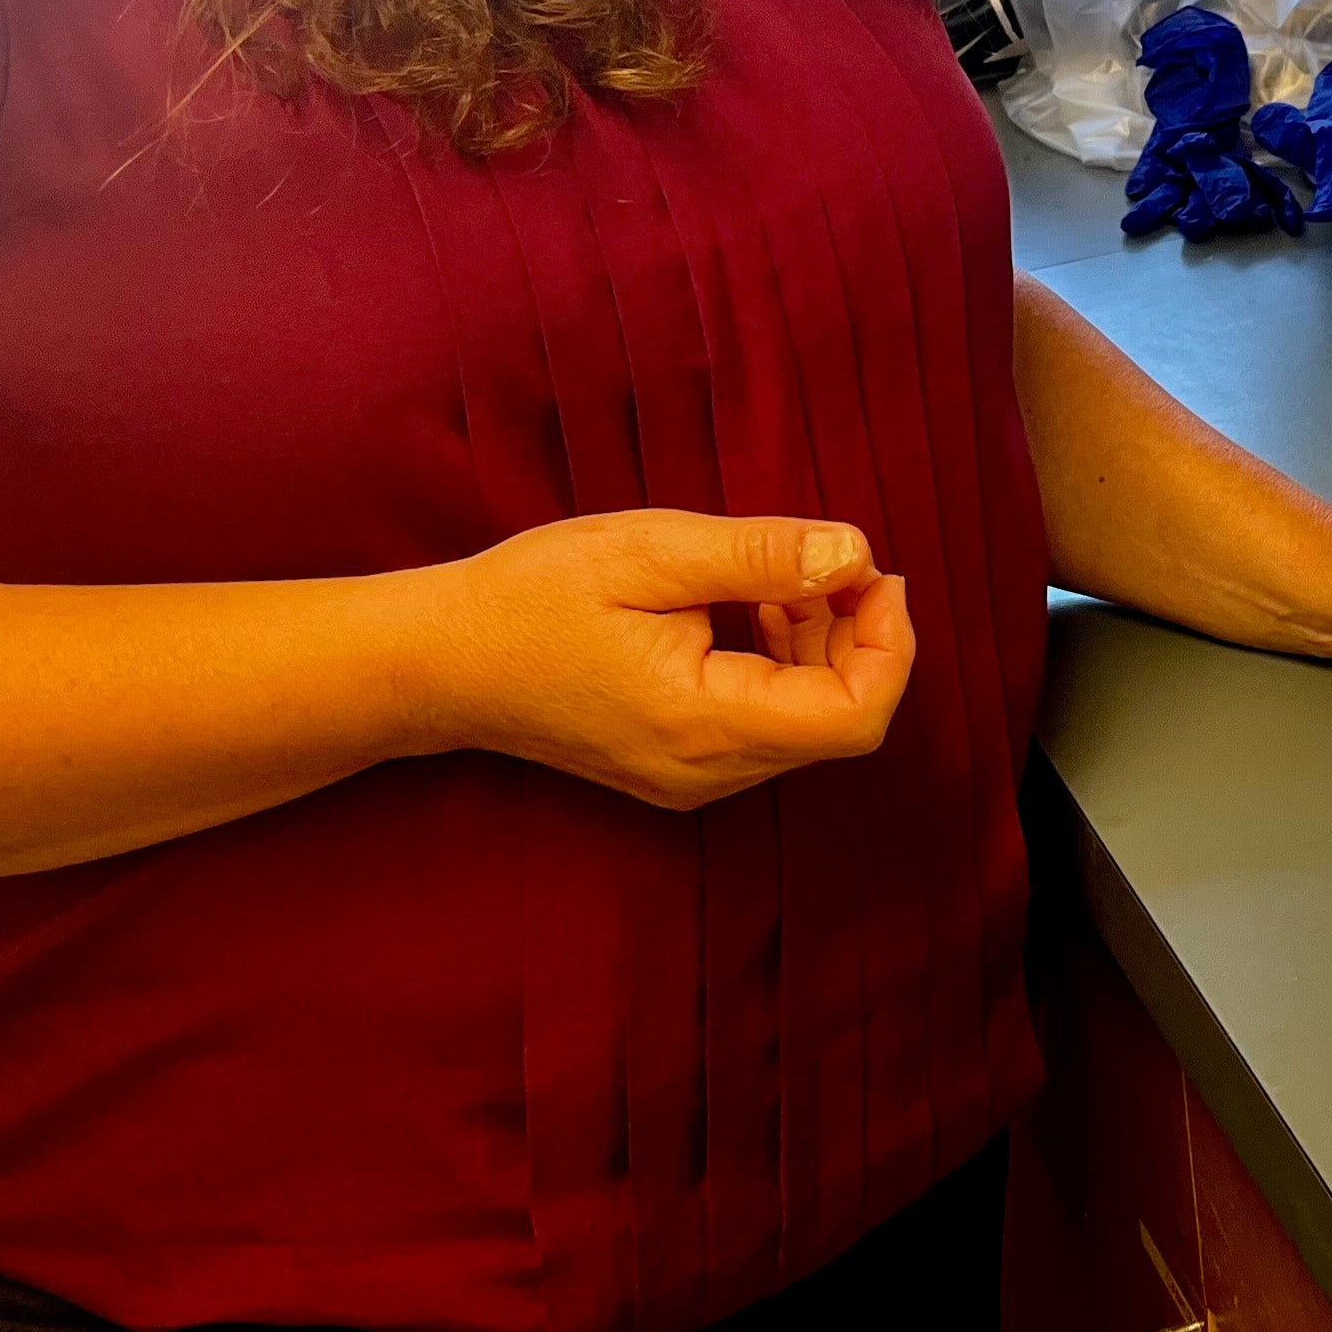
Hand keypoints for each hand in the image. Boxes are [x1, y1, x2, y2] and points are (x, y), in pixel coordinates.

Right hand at [418, 510, 914, 807]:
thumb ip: (761, 554)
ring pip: (808, 726)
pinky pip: (767, 727)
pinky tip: (756, 611)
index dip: (889, 642)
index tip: (871, 571)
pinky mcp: (678, 768)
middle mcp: (705, 772)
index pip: (854, 716)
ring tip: (784, 579)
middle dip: (859, 635)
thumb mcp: (650, 552)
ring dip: (824, 648)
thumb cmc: (533, 598)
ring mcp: (691, 779)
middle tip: (831, 559)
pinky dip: (786, 667)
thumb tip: (857, 554)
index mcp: (703, 722)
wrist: (442, 663)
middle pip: (840, 722)